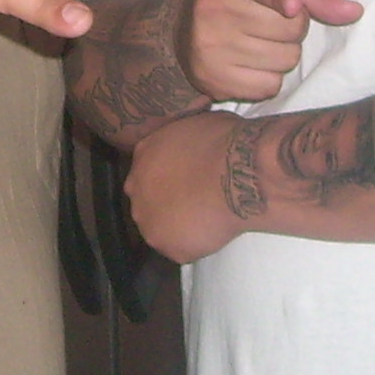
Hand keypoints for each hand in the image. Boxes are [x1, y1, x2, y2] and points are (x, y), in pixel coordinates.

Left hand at [125, 111, 250, 262]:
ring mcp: (149, 221)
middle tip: (196, 201)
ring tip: (206, 220)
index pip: (148, 170)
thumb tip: (193, 143)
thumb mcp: (196, 125)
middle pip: (147, 200)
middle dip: (167, 202)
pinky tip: (214, 233)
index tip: (188, 180)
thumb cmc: (225, 142)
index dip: (169, 178)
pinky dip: (196, 245)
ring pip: (160, 228)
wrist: (237, 175)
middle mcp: (137, 188)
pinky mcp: (169, 248)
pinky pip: (182, 249)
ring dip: (178, 226)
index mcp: (144, 153)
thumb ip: (183, 141)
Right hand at [180, 0, 362, 102]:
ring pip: (286, 60)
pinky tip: (249, 61)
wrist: (184, 24)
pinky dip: (270, 77)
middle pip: (291, 28)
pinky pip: (271, 86)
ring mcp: (209, 47)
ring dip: (283, 53)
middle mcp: (213, 9)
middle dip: (294, 26)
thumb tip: (354, 13)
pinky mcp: (212, 79)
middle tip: (269, 19)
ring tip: (257, 39)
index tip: (293, 5)